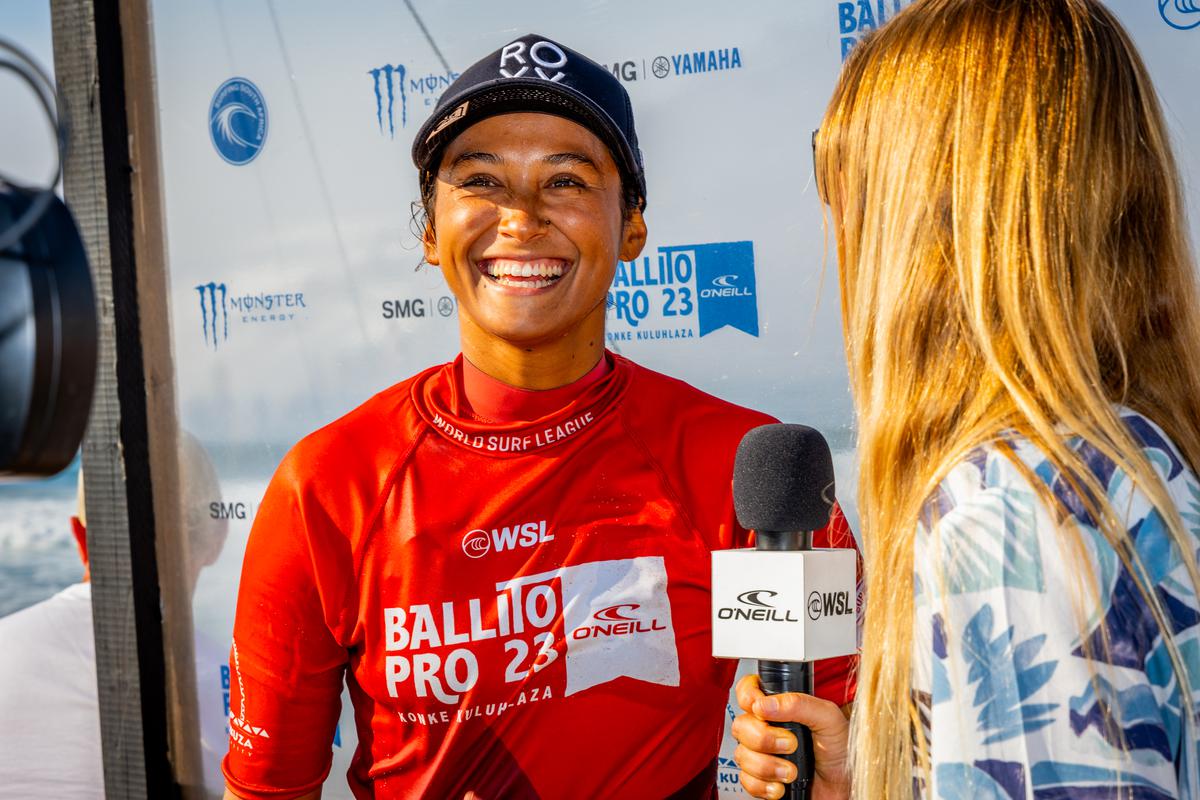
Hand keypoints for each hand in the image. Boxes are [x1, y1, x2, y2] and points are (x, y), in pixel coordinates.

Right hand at [731, 674, 850, 799]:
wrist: (847, 788)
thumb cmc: (842, 752)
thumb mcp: (828, 718)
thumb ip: (799, 704)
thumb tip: (765, 704)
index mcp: (781, 707)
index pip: (748, 691)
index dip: (747, 696)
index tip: (759, 708)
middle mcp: (767, 728)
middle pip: (741, 725)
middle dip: (764, 739)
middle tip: (791, 745)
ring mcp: (763, 754)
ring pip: (742, 755)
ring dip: (767, 767)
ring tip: (791, 771)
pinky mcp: (761, 780)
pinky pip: (747, 781)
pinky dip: (764, 786)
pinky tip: (782, 786)